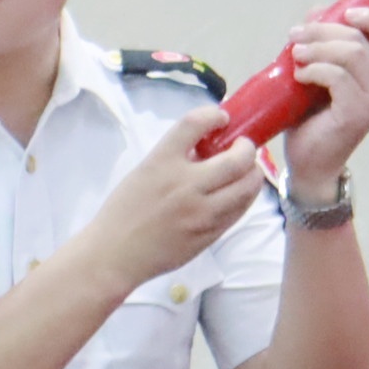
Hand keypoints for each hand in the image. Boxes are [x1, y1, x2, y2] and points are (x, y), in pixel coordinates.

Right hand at [78, 112, 266, 289]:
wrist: (116, 254)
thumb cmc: (125, 210)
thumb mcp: (144, 172)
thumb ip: (174, 157)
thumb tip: (206, 146)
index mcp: (162, 163)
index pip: (193, 125)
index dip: (213, 115)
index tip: (221, 117)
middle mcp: (185, 185)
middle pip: (236, 159)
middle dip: (247, 147)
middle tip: (243, 146)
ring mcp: (201, 212)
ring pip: (246, 187)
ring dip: (253, 172)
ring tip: (247, 168)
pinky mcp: (210, 234)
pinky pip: (239, 210)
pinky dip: (245, 196)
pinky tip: (239, 192)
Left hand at [273, 6, 368, 196]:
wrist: (309, 161)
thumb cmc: (313, 114)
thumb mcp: (317, 70)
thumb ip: (322, 42)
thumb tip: (318, 10)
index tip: (346, 13)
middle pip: (360, 39)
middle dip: (323, 30)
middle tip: (295, 35)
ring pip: (351, 54)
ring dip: (316, 48)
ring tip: (295, 55)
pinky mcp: (355, 114)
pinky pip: (337, 77)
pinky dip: (314, 69)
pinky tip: (299, 76)